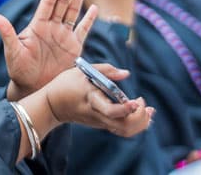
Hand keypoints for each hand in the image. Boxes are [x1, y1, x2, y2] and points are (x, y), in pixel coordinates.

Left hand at [0, 0, 98, 99]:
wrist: (33, 88)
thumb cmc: (19, 70)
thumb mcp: (13, 51)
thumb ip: (7, 33)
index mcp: (38, 25)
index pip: (47, 3)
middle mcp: (52, 27)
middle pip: (62, 3)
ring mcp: (63, 36)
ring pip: (73, 12)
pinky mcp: (73, 48)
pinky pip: (83, 31)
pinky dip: (89, 20)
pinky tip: (94, 9)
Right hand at [38, 64, 153, 136]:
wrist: (52, 105)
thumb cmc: (66, 84)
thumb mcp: (83, 70)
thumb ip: (106, 70)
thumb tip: (126, 73)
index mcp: (92, 100)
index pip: (111, 111)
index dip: (125, 109)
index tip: (136, 101)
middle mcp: (98, 115)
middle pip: (124, 126)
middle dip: (140, 118)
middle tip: (143, 102)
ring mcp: (100, 122)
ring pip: (125, 131)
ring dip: (140, 123)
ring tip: (147, 110)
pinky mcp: (102, 124)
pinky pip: (122, 129)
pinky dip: (135, 124)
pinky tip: (139, 112)